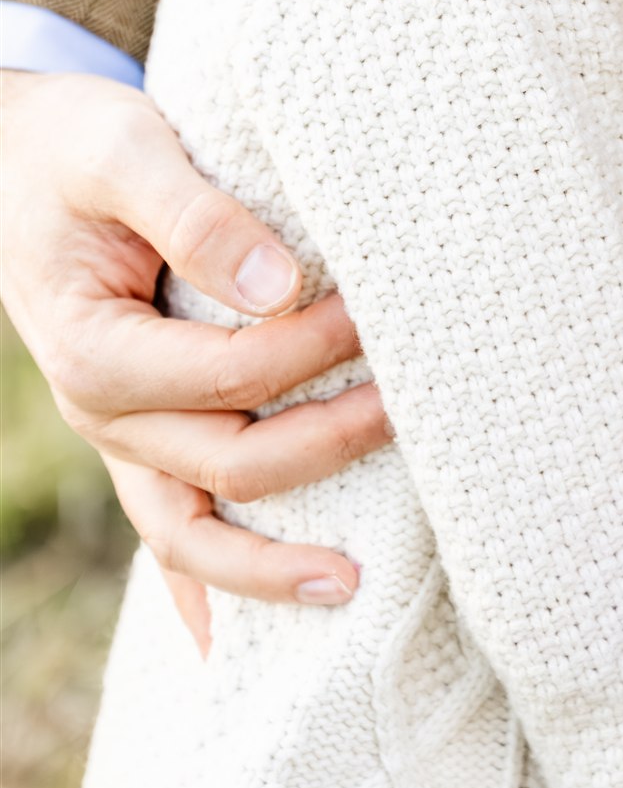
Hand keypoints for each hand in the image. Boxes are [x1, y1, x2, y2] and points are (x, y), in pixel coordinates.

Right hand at [0, 70, 391, 650]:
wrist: (15, 156)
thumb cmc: (76, 146)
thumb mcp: (125, 150)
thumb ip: (196, 214)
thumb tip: (282, 286)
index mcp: (97, 348)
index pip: (231, 375)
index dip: (312, 352)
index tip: (379, 312)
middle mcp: (102, 409)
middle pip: (230, 463)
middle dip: (329, 443)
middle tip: (416, 407)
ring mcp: (117, 434)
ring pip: (191, 530)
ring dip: (270, 561)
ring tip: (355, 583)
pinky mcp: (135, 431)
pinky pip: (164, 526)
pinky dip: (198, 585)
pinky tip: (226, 641)